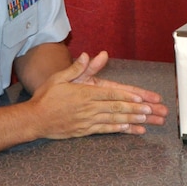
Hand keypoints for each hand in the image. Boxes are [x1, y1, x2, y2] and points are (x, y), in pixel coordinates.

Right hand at [29, 52, 168, 137]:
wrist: (34, 119)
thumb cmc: (46, 97)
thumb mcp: (59, 78)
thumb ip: (76, 68)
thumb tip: (88, 54)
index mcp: (84, 94)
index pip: (110, 94)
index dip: (127, 97)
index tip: (141, 98)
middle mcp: (88, 108)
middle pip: (116, 108)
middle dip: (136, 109)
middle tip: (152, 110)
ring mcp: (87, 120)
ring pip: (114, 120)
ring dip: (132, 120)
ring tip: (147, 120)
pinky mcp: (85, 130)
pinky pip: (105, 130)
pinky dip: (119, 130)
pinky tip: (131, 129)